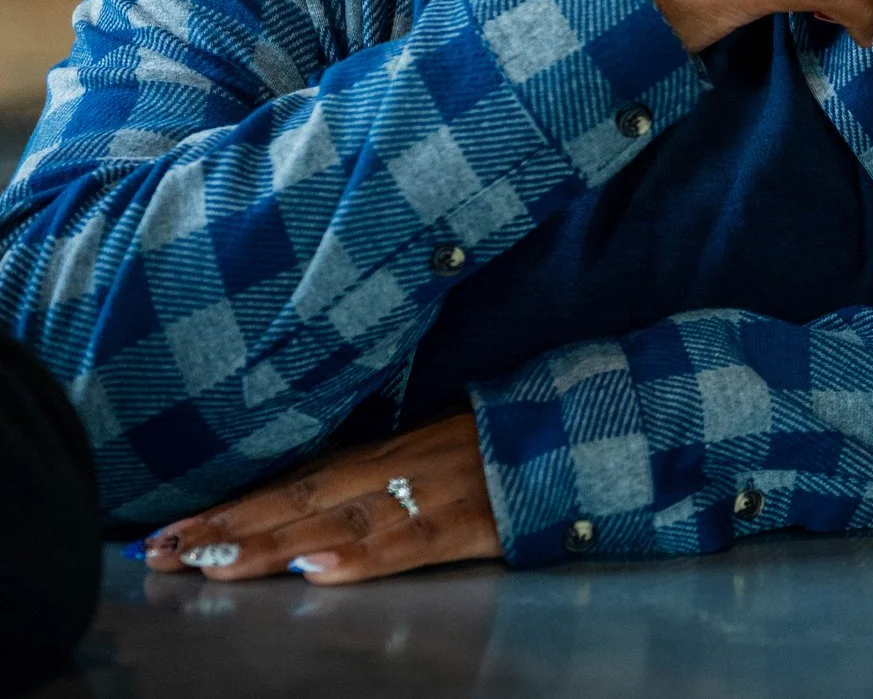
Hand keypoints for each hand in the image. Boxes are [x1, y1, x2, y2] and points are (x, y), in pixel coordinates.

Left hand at [136, 412, 499, 584]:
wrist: (582, 430)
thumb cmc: (502, 444)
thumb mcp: (428, 447)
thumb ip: (373, 472)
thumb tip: (302, 506)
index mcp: (385, 452)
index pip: (291, 482)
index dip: (230, 508)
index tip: (166, 533)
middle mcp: (397, 468)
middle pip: (299, 500)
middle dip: (228, 529)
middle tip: (162, 556)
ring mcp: (432, 493)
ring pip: (339, 522)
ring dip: (272, 546)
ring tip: (214, 566)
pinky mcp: (470, 521)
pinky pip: (410, 541)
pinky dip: (364, 557)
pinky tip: (319, 571)